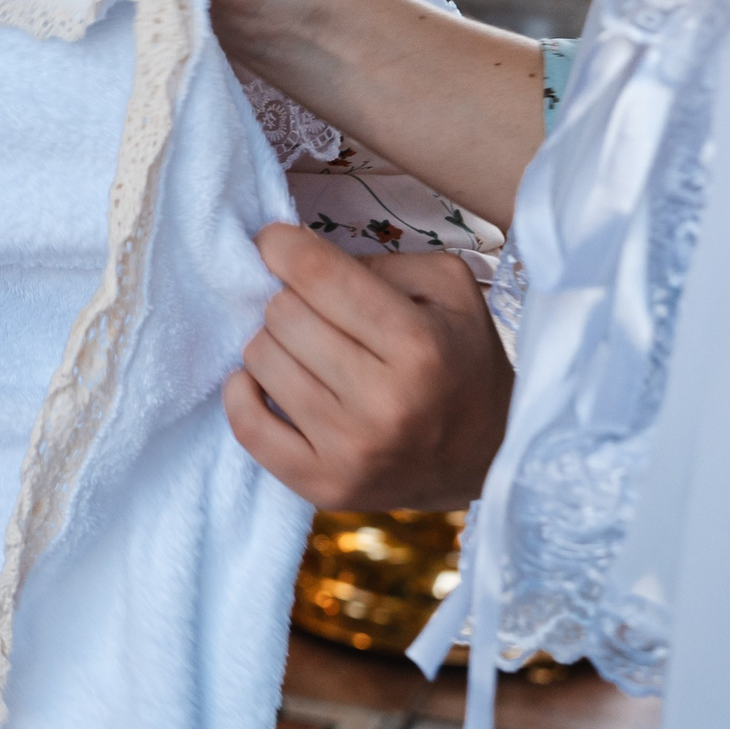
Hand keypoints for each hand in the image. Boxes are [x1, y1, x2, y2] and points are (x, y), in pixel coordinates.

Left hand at [224, 222, 512, 509]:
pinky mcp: (324, 486)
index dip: (282, 246)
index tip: (274, 241)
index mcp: (420, 346)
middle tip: (312, 309)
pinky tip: (266, 380)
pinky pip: (246, 426)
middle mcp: (385, 402)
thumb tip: (299, 257)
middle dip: (289, 299)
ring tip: (304, 349)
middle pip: (282, 315)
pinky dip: (242, 393)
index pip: (317, 275)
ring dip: (272, 344)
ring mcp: (351, 451)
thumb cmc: (459, 358)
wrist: (487, 456)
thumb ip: (380, 260)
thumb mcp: (447, 289)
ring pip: (259, 360)